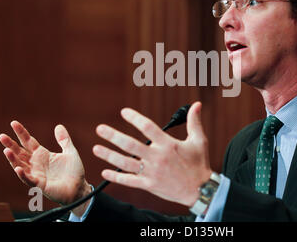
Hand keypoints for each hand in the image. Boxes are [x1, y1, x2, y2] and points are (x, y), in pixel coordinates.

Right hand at [0, 121, 90, 210]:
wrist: (79, 188)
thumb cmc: (74, 171)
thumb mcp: (70, 152)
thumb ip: (64, 140)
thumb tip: (58, 126)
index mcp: (42, 154)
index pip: (28, 141)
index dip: (21, 133)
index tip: (13, 123)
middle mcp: (36, 163)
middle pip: (20, 152)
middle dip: (11, 145)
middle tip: (1, 136)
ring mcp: (36, 174)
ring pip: (21, 165)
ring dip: (13, 159)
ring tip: (6, 150)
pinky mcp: (40, 184)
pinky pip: (29, 179)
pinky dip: (23, 175)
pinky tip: (18, 168)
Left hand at [92, 101, 212, 206]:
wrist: (200, 190)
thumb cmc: (199, 164)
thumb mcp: (199, 141)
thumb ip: (195, 122)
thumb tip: (197, 105)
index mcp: (168, 145)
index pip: (147, 127)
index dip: (134, 118)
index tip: (124, 112)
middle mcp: (157, 158)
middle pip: (130, 145)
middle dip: (113, 136)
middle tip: (100, 129)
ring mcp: (152, 173)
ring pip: (125, 163)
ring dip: (109, 155)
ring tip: (96, 148)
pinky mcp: (149, 186)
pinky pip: (129, 181)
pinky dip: (116, 177)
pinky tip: (105, 172)